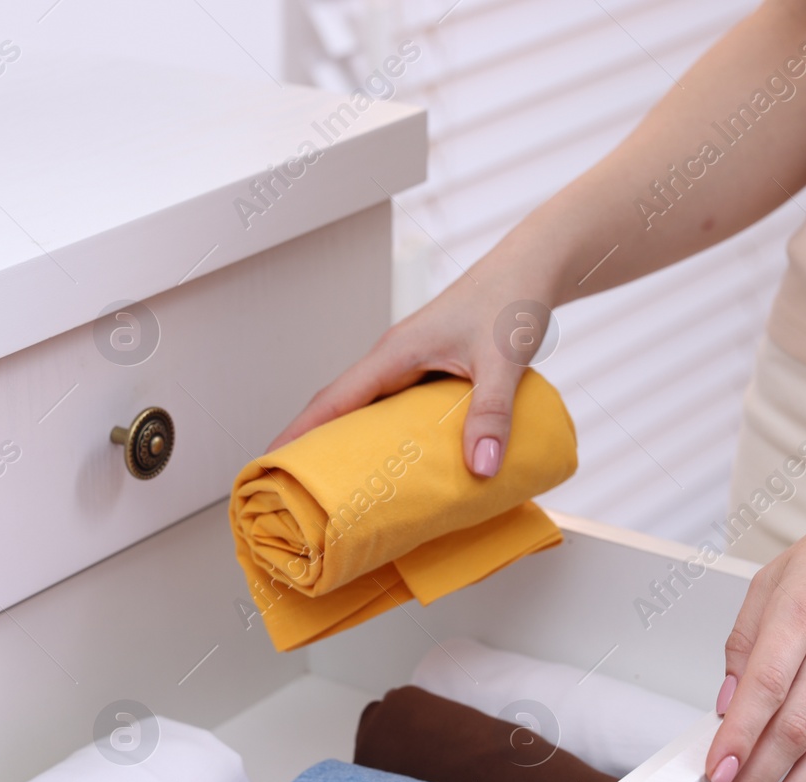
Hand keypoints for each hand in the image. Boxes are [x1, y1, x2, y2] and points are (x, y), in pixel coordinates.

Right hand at [268, 251, 559, 475]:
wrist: (533, 268)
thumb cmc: (511, 298)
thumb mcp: (502, 359)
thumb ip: (492, 413)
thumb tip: (480, 467)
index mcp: (395, 353)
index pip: (334, 399)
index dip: (300, 432)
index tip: (271, 461)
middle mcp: (395, 359)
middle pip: (341, 408)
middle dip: (315, 446)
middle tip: (300, 490)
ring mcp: (412, 365)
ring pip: (369, 410)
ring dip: (352, 443)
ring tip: (341, 488)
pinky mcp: (431, 370)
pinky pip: (397, 409)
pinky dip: (388, 436)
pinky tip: (398, 463)